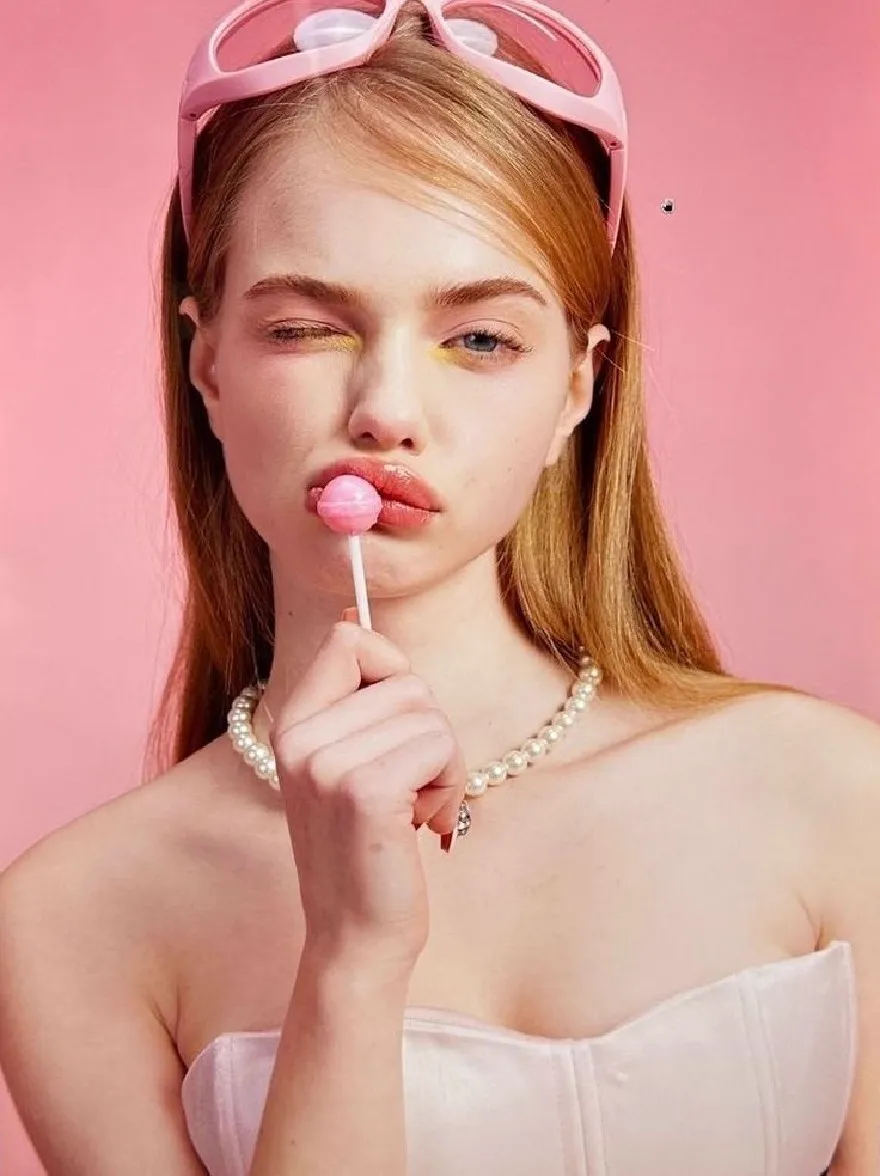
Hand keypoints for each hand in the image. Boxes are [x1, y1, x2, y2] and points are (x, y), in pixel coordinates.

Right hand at [268, 613, 465, 974]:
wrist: (356, 937)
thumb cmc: (366, 848)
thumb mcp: (345, 762)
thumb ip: (355, 695)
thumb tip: (352, 613)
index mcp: (291, 724)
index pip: (349, 639)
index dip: (393, 670)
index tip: (398, 723)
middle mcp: (299, 738)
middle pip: (405, 678)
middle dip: (429, 731)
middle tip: (413, 786)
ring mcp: (327, 764)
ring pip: (428, 712)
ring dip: (444, 763)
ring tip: (417, 808)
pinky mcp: (365, 791)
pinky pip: (438, 744)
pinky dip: (449, 782)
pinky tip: (425, 822)